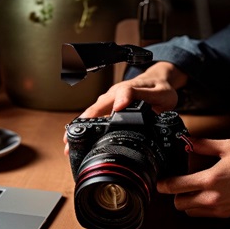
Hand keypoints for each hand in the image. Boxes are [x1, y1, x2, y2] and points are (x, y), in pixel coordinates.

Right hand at [63, 62, 186, 154]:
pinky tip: (82, 141)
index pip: (103, 104)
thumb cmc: (161, 88)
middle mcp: (113, 96)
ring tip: (69, 146)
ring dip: (80, 129)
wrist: (161, 82)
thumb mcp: (157, 92)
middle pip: (91, 112)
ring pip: (92, 116)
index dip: (92, 117)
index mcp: (122, 92)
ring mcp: (110, 102)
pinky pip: (98, 118)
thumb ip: (139, 95)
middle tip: (68, 143)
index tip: (83, 129)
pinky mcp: (111, 108)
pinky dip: (89, 129)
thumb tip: (118, 105)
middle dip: (79, 127)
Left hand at [157, 138, 229, 217]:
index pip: (177, 187)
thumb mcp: (229, 146)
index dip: (164, 184)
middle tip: (180, 183)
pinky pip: (205, 215)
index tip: (161, 181)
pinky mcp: (228, 215)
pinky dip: (201, 207)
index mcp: (210, 179)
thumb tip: (187, 141)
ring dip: (188, 202)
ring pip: (191, 212)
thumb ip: (204, 145)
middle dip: (176, 194)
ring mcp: (220, 209)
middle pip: (180, 204)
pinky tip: (208, 195)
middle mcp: (213, 198)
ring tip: (194, 189)